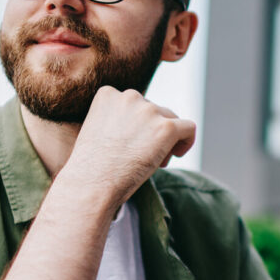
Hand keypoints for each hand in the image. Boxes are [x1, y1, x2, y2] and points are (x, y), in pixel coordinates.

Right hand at [58, 86, 195, 209]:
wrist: (92, 184)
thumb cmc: (91, 168)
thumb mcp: (96, 131)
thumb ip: (117, 120)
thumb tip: (142, 127)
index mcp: (108, 94)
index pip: (134, 104)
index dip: (136, 125)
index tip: (130, 144)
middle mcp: (129, 97)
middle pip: (154, 111)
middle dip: (151, 133)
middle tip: (141, 157)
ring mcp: (149, 111)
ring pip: (171, 119)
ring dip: (166, 139)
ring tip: (153, 162)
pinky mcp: (166, 128)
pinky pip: (189, 128)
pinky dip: (187, 141)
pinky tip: (177, 154)